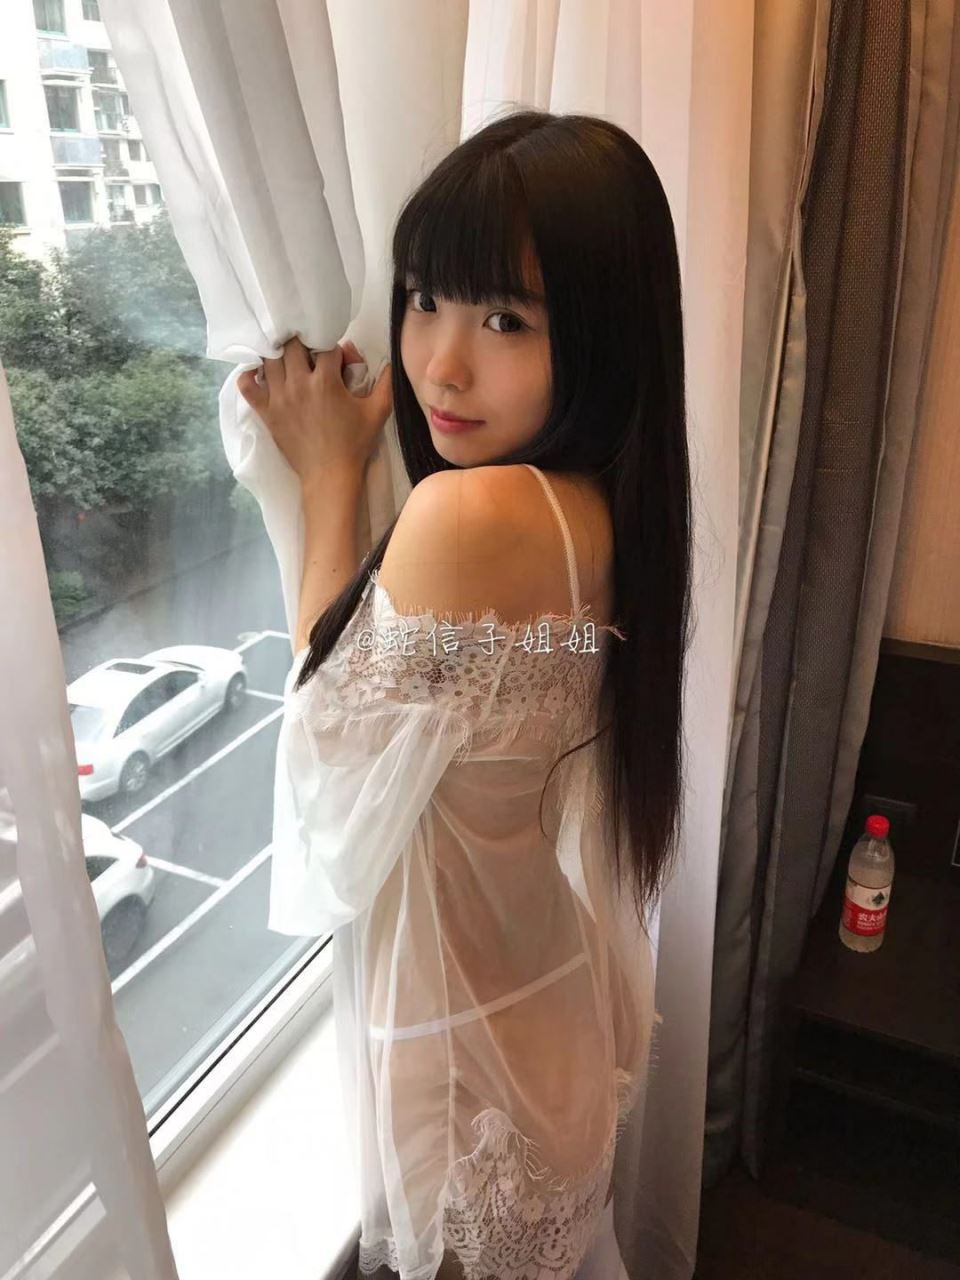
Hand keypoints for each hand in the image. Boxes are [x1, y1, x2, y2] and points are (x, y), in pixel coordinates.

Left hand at [237, 335, 392, 485]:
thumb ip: (386, 382)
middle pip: (292, 346)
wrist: (329, 475)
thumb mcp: (378, 411)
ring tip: (289, 363)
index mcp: (326, 381)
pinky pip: (247, 385)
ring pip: (270, 359)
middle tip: (311, 357)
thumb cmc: (354, 444)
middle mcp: (299, 384)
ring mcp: (278, 397)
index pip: (326, 347)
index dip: (334, 350)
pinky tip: (261, 374)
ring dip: (279, 356)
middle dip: (304, 345)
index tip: (338, 361)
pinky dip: (250, 375)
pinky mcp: (266, 411)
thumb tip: (390, 360)